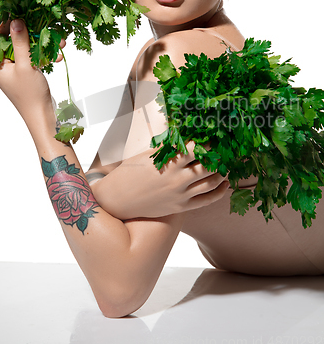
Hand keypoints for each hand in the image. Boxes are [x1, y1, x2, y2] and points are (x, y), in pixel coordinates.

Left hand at [0, 19, 54, 125]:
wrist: (42, 115)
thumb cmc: (30, 95)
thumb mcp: (25, 66)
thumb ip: (20, 43)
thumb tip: (16, 21)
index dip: (9, 24)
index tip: (23, 13)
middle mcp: (3, 64)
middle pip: (15, 40)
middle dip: (33, 33)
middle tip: (46, 26)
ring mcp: (16, 67)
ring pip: (28, 47)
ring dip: (44, 44)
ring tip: (60, 42)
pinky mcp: (27, 71)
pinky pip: (35, 57)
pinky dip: (46, 55)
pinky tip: (58, 55)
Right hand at [90, 142, 229, 219]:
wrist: (118, 199)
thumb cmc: (130, 172)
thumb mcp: (148, 154)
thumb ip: (169, 147)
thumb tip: (186, 136)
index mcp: (169, 161)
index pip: (197, 149)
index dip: (208, 142)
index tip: (214, 137)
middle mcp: (177, 178)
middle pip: (209, 165)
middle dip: (219, 157)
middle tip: (224, 150)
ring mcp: (180, 194)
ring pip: (211, 182)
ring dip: (222, 172)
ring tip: (225, 165)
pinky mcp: (180, 208)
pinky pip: (206, 200)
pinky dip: (219, 192)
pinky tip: (225, 184)